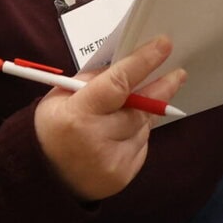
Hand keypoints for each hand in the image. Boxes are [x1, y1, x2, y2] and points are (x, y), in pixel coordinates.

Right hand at [33, 35, 184, 201]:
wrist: (44, 178)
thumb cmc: (53, 128)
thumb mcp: (60, 96)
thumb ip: (93, 80)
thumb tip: (127, 63)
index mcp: (77, 114)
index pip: (118, 83)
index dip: (143, 62)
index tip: (163, 45)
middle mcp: (96, 139)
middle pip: (139, 107)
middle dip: (161, 88)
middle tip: (178, 74)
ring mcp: (111, 160)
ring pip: (142, 126)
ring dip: (141, 114)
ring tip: (125, 110)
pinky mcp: (122, 175)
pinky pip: (141, 146)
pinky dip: (136, 135)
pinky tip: (120, 134)